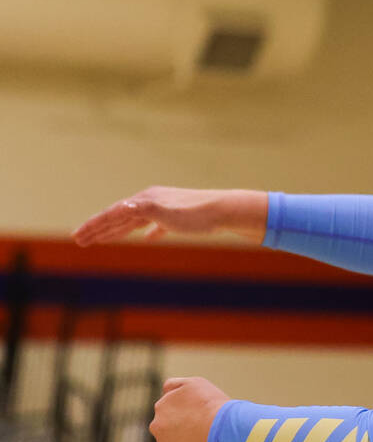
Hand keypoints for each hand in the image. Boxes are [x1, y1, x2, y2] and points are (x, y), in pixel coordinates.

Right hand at [71, 187, 267, 245]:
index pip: (112, 214)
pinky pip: (157, 225)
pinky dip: (148, 232)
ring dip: (117, 230)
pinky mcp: (179, 217)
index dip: (94, 226)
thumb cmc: (197, 215)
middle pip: (119, 216)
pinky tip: (147, 238)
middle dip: (99, 229)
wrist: (226, 211)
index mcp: (145, 200)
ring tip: (103, 239)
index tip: (77, 238)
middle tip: (79, 241)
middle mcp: (151, 201)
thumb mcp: (166, 213)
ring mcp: (165, 208)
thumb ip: (144, 210)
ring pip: (136, 220)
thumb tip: (122, 206)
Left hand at [150, 377, 230, 441]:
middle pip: (169, 430)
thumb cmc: (212, 405)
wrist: (223, 430)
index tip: (201, 415)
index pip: (170, 411)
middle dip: (183, 430)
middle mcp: (157, 428)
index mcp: (161, 407)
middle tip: (204, 429)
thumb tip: (165, 391)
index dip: (187, 413)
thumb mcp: (195, 383)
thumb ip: (175, 385)